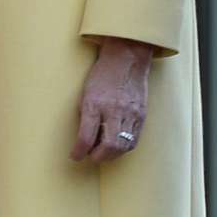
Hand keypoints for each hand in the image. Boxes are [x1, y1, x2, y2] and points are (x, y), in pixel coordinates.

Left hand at [73, 38, 154, 162]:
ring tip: (104, 151)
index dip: (78, 152)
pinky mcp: (141, 115)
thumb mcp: (86, 93)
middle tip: (91, 155)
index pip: (86, 137)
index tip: (74, 156)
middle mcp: (114, 110)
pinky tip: (117, 145)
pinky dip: (124, 147)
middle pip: (109, 146)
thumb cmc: (103, 75)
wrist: (127, 59)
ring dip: (112, 155)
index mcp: (95, 103)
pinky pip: (134, 140)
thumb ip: (86, 117)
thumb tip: (85, 140)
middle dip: (98, 157)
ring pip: (124, 146)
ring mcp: (131, 113)